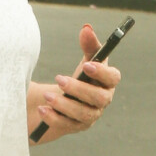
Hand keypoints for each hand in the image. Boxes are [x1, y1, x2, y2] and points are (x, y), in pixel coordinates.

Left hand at [34, 24, 120, 139]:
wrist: (65, 99)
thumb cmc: (81, 77)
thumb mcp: (86, 60)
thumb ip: (89, 45)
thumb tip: (86, 28)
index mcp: (108, 82)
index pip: (113, 78)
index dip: (102, 73)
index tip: (86, 65)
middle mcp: (103, 101)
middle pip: (98, 98)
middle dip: (79, 89)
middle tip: (59, 79)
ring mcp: (91, 116)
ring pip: (83, 114)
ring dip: (64, 104)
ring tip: (46, 96)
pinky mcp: (76, 127)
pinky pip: (66, 125)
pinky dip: (53, 117)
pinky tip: (42, 109)